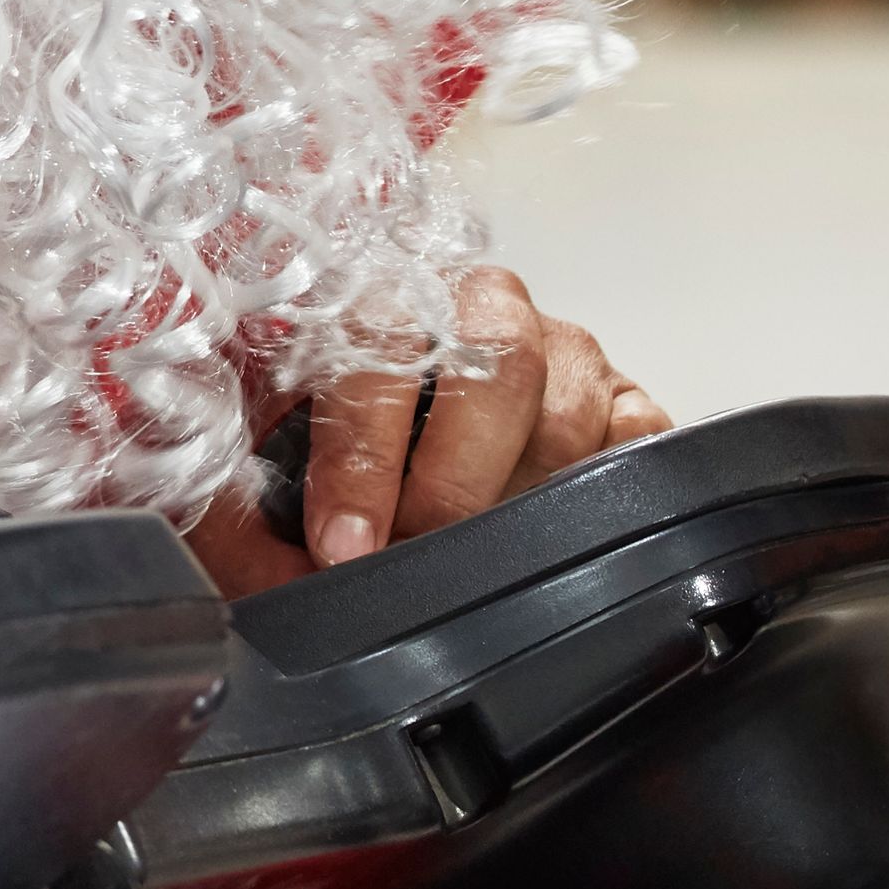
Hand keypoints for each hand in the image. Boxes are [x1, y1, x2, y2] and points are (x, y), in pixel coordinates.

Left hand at [177, 266, 668, 591]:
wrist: (407, 415)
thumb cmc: (326, 435)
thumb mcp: (258, 470)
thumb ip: (251, 525)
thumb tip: (285, 592)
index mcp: (376, 296)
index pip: (371, 357)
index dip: (359, 460)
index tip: (344, 546)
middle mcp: (475, 306)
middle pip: (494, 367)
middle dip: (453, 482)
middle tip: (420, 559)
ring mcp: (561, 347)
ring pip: (567, 406)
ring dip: (525, 492)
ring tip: (481, 552)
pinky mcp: (624, 395)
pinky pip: (638, 434)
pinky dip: (608, 483)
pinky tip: (563, 523)